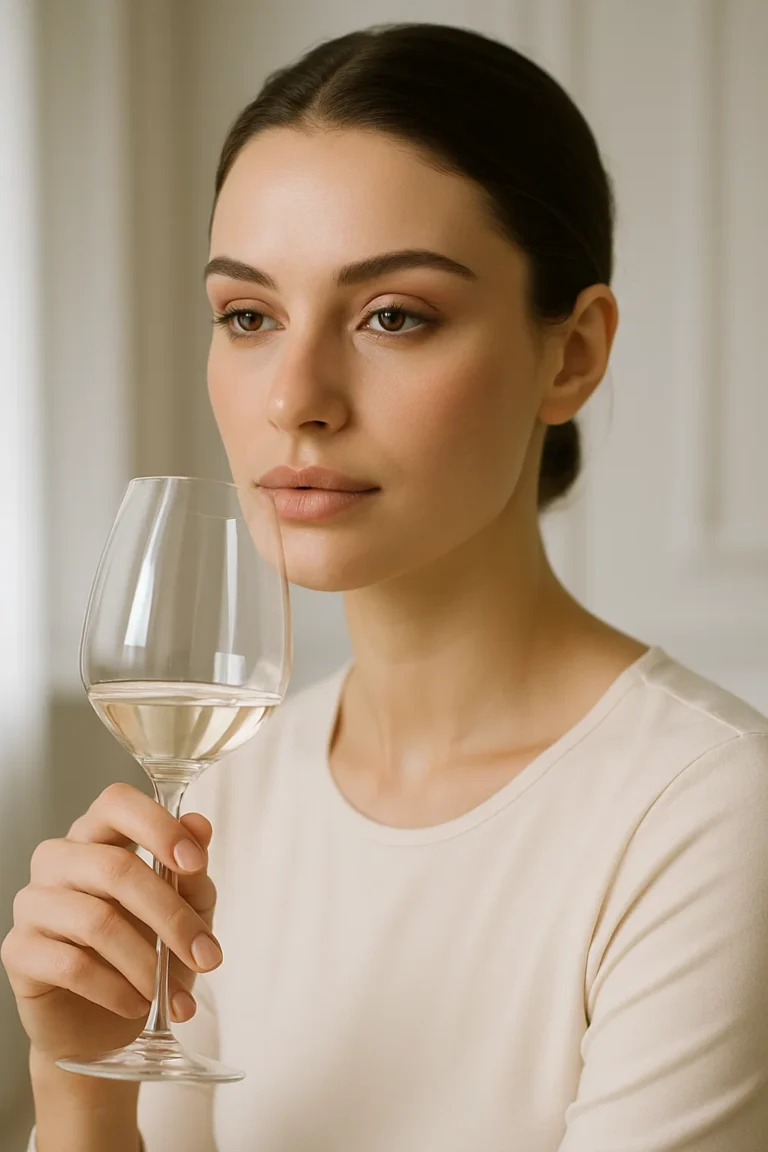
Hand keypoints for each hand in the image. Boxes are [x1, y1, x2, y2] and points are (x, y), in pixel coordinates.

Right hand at [1, 782, 221, 1063]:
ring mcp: (33, 901)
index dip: (157, 826)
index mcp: (99, 833)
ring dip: (147, 963)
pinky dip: (116, 988)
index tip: (194, 864)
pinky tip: (138, 1003)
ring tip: (173, 993)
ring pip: (97, 921)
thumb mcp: (187, 910)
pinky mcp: (18, 950)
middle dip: (171, 916)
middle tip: (206, 956)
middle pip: (115, 868)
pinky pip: (72, 965)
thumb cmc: (147, 950)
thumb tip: (199, 826)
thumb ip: (192, 871)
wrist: (103, 1024)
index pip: (118, 803)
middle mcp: (60, 858)